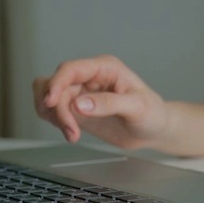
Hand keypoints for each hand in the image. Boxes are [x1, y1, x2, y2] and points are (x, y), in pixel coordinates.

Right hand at [32, 55, 168, 148]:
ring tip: (72, 134)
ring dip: (53, 116)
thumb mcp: (136, 107)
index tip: (51, 103)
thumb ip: (108, 104)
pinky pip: (53, 110)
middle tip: (71, 130)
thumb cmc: (152, 113)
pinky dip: (54, 121)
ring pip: (49, 96)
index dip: (56, 84)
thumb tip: (80, 104)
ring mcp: (82, 93)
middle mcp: (90, 77)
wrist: (154, 130)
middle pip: (56, 85)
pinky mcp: (78, 109)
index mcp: (105, 68)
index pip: (70, 69)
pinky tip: (70, 132)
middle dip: (58, 109)